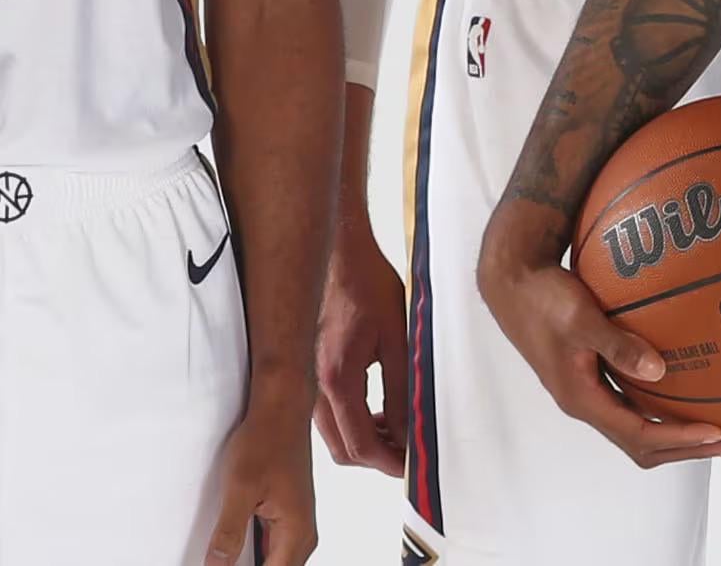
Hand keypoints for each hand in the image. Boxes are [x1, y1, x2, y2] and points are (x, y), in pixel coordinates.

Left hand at [202, 405, 316, 565]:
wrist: (282, 410)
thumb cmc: (267, 439)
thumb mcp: (240, 488)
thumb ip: (229, 533)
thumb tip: (216, 565)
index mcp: (296, 532)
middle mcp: (301, 533)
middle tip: (220, 561)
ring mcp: (295, 524)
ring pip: (275, 562)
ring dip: (250, 564)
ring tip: (225, 557)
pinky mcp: (285, 515)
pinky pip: (272, 548)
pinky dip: (254, 555)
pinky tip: (232, 551)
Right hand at [313, 228, 410, 474]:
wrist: (337, 256)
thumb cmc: (367, 286)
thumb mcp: (398, 338)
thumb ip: (402, 389)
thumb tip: (409, 430)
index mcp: (337, 380)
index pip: (361, 444)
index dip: (390, 462)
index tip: (413, 465)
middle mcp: (314, 388)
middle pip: (344, 450)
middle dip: (379, 458)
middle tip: (410, 450)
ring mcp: (307, 383)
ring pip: (334, 437)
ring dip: (366, 442)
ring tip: (399, 430)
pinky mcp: (308, 376)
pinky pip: (328, 418)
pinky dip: (353, 425)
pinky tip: (378, 412)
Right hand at [476, 199, 720, 468]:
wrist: (513, 282)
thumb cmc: (544, 298)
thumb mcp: (582, 319)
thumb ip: (618, 345)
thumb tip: (659, 372)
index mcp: (581, 398)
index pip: (639, 434)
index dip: (680, 438)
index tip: (717, 433)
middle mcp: (585, 403)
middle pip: (640, 444)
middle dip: (685, 448)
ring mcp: (587, 392)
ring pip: (635, 429)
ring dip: (674, 434)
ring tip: (714, 428)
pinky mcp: (590, 377)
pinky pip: (631, 407)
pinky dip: (659, 411)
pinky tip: (683, 394)